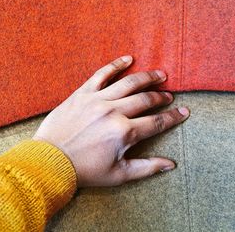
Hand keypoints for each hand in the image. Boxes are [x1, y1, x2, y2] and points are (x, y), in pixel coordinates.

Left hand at [33, 55, 189, 186]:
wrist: (50, 161)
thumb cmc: (84, 171)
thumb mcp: (118, 174)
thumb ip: (146, 168)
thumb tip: (171, 164)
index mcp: (124, 133)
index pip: (157, 122)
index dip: (173, 117)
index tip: (184, 112)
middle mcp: (113, 112)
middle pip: (145, 99)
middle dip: (161, 97)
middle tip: (169, 95)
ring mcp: (97, 100)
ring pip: (129, 83)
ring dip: (147, 77)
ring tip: (159, 74)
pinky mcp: (82, 93)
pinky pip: (101, 74)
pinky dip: (116, 65)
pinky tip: (128, 58)